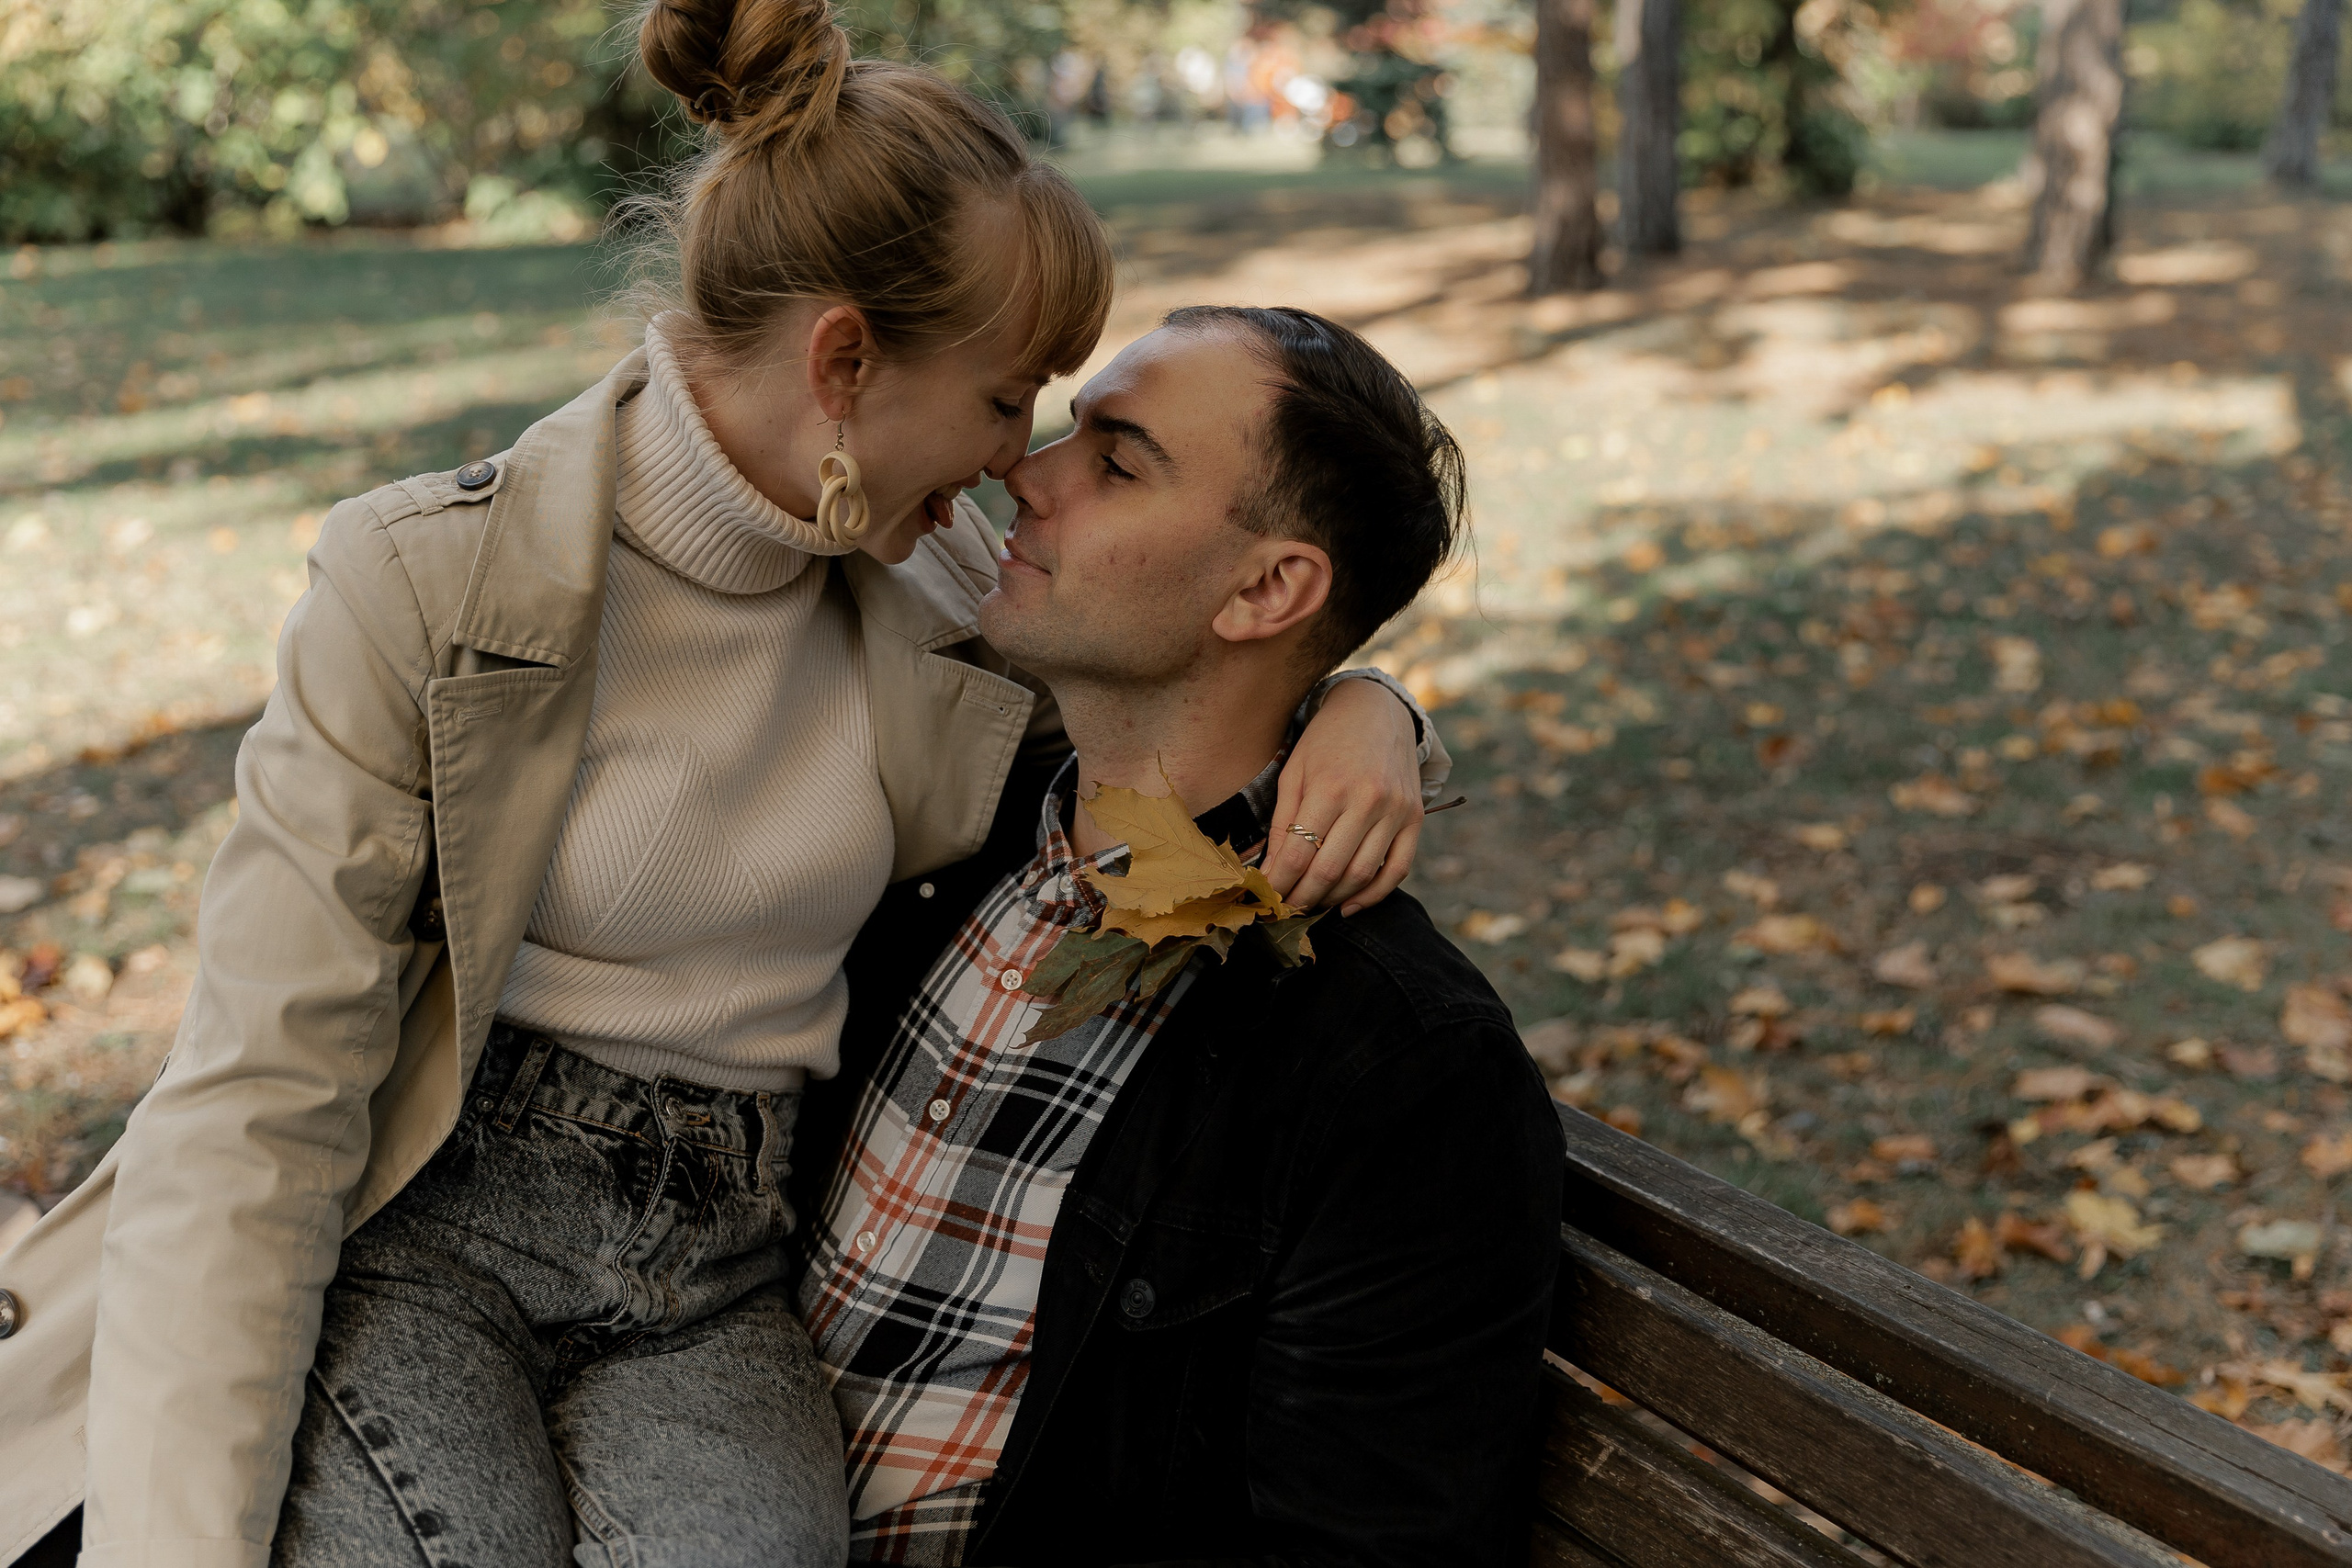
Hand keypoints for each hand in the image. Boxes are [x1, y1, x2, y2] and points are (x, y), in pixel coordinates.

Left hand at [1263, 677, 1424, 915]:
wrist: (1377, 711)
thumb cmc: (1326, 742)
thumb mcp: (1294, 773)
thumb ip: (1282, 823)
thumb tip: (1269, 872)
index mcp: (1329, 788)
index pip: (1298, 855)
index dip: (1278, 884)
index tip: (1265, 898)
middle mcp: (1367, 801)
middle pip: (1329, 871)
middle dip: (1301, 898)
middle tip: (1284, 908)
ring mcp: (1395, 811)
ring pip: (1361, 876)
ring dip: (1331, 900)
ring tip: (1310, 904)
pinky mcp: (1416, 818)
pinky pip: (1397, 870)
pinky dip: (1373, 895)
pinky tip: (1349, 905)